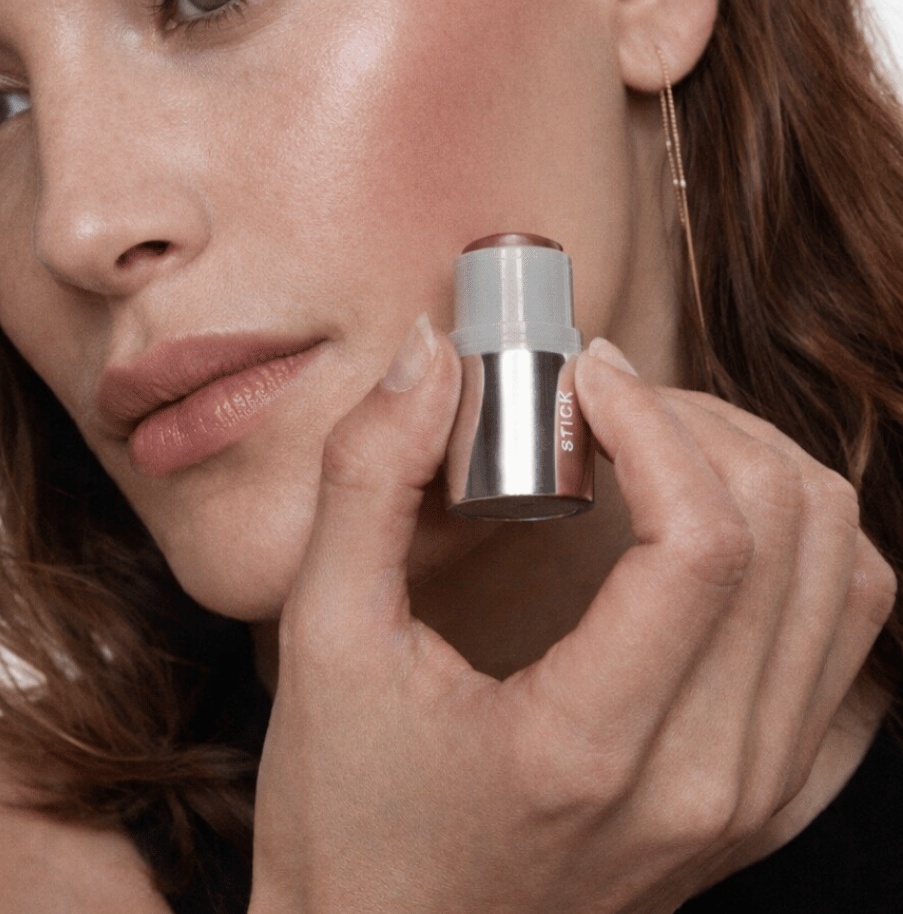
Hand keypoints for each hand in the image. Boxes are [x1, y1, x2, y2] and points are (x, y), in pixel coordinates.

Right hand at [249, 324, 895, 913]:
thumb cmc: (345, 817)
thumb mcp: (324, 639)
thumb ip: (368, 480)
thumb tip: (433, 357)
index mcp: (590, 744)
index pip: (703, 540)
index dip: (653, 420)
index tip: (584, 377)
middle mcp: (703, 783)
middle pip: (796, 537)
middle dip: (709, 426)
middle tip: (615, 406)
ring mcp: (751, 801)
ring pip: (846, 578)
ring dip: (765, 475)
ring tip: (664, 450)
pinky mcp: (764, 804)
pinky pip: (849, 645)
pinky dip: (808, 556)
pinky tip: (717, 532)